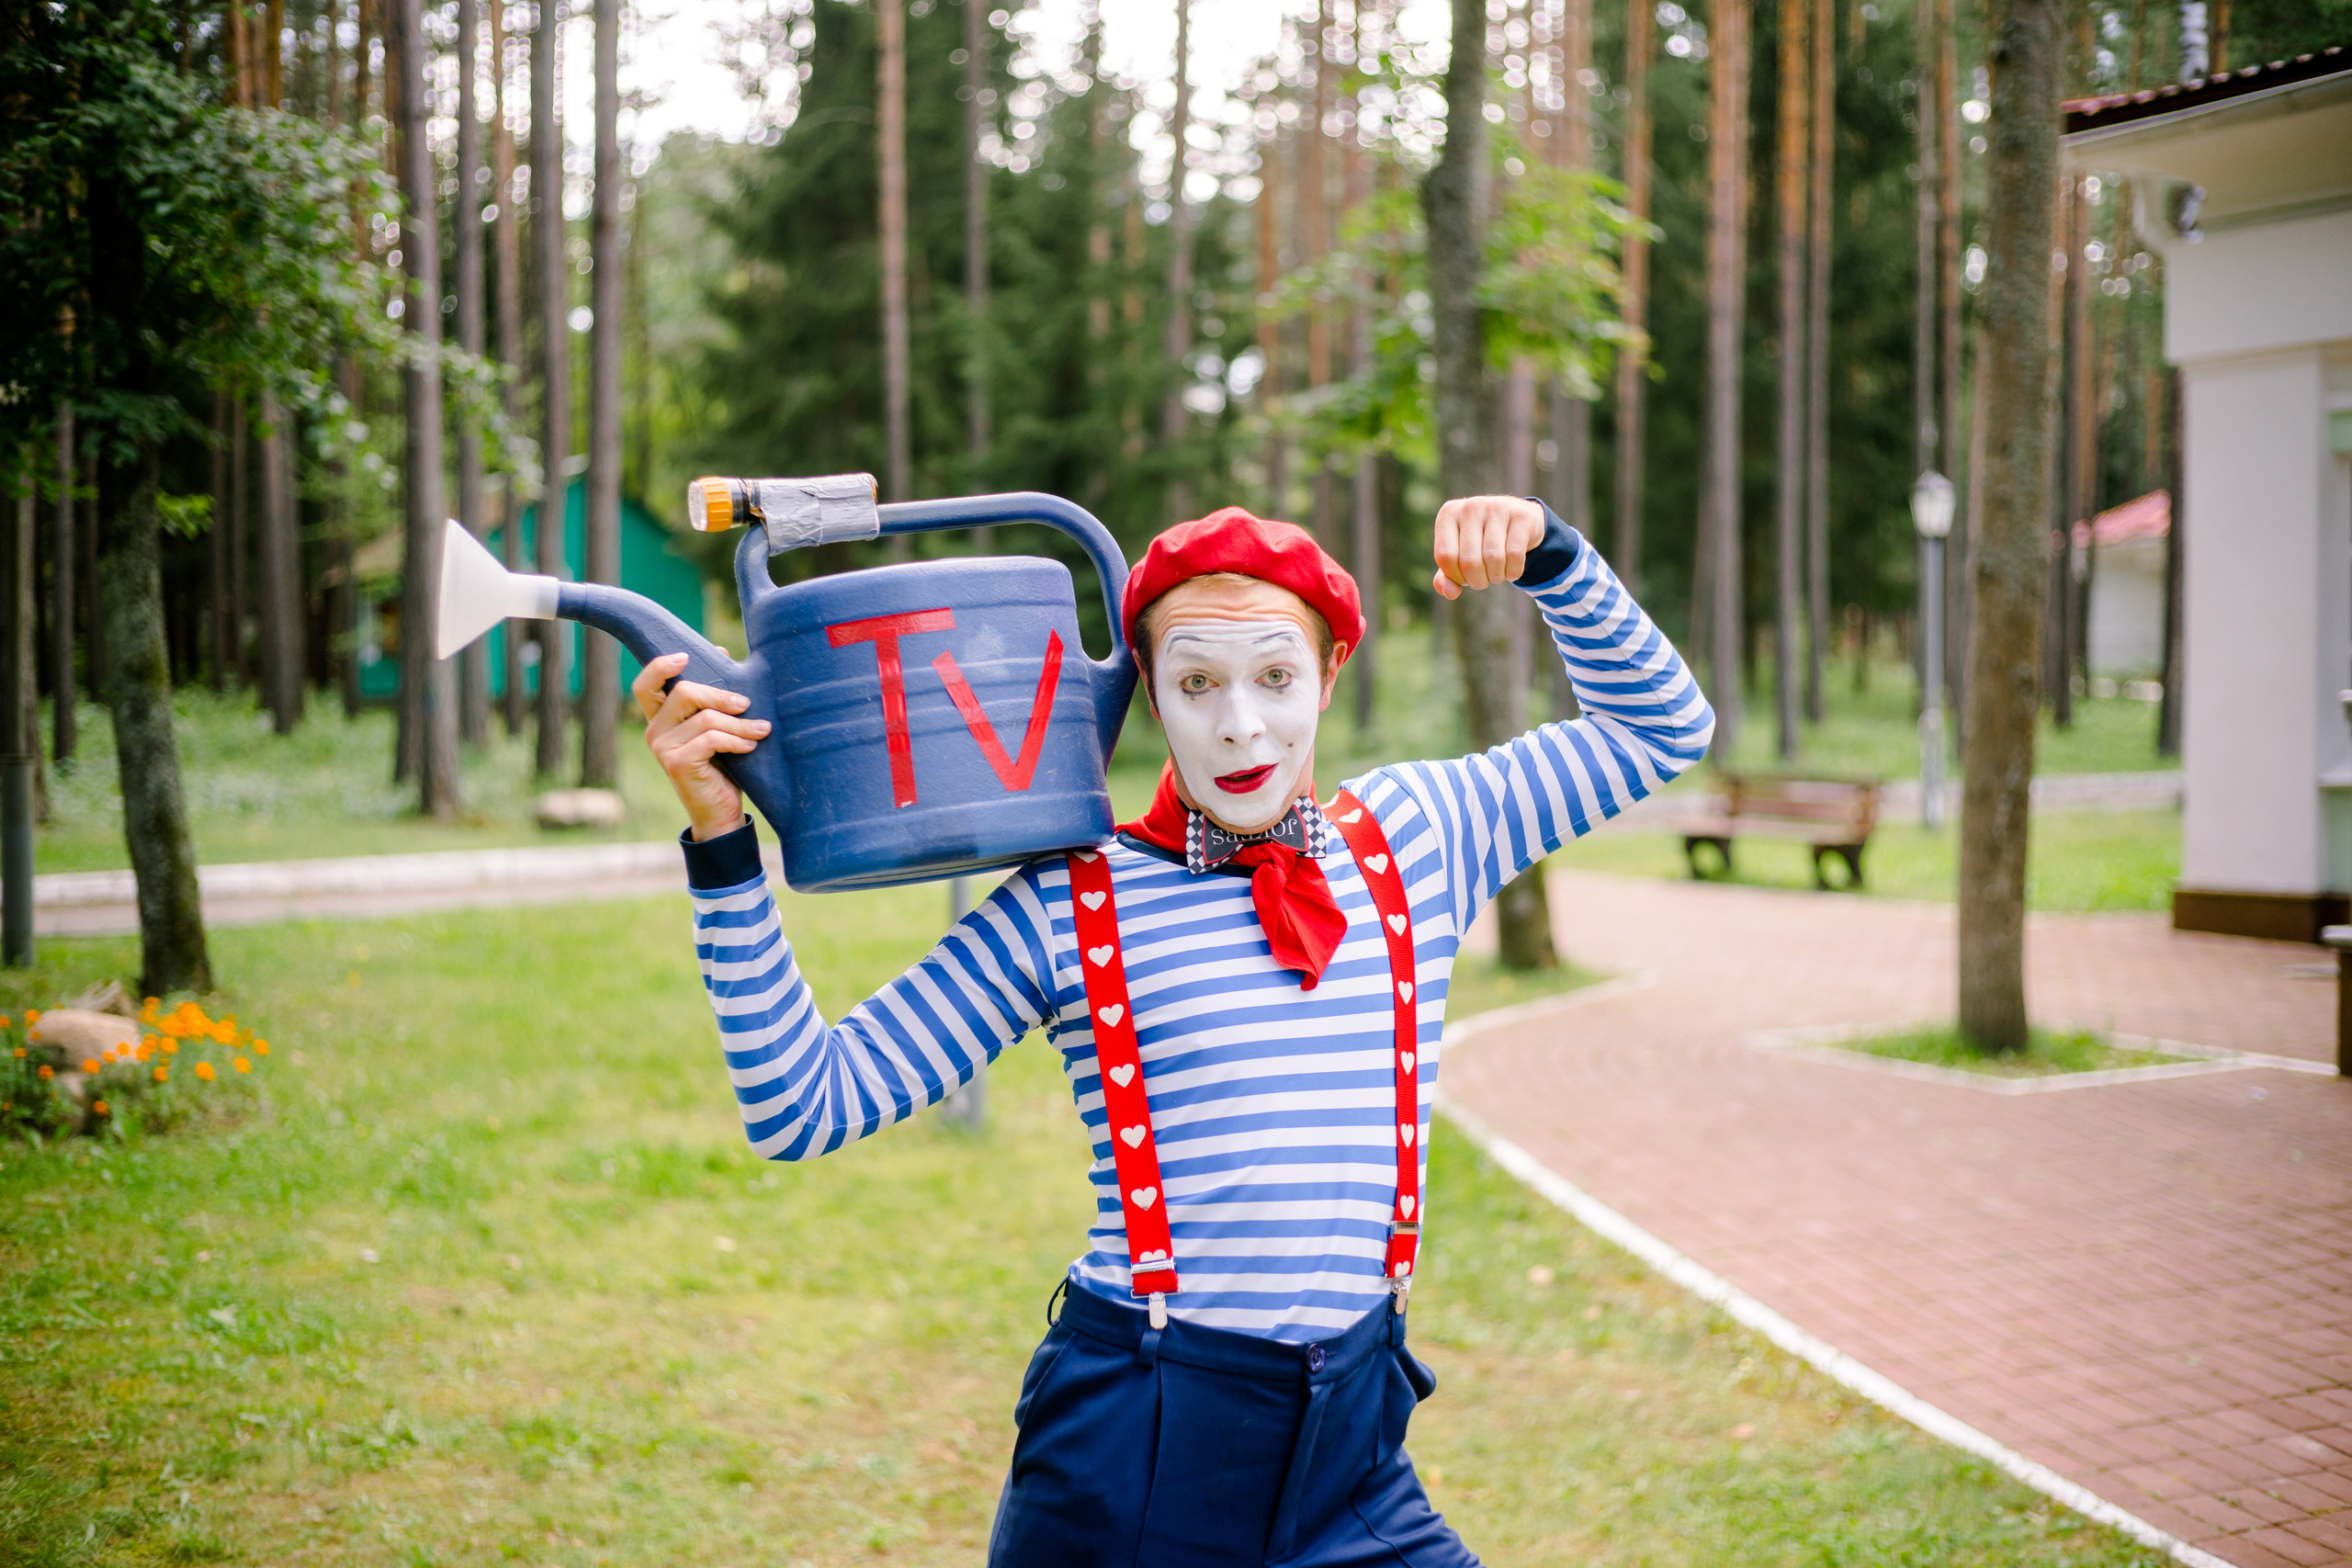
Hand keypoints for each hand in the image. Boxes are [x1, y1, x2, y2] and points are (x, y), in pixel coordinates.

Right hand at [633, 652, 767, 841]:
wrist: (720, 812)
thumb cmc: (723, 766)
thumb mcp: (717, 727)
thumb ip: (713, 697)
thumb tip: (722, 652)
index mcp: (661, 718)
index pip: (645, 685)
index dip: (660, 666)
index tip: (686, 656)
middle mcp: (655, 731)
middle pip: (684, 693)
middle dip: (721, 695)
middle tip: (747, 704)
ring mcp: (662, 748)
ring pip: (705, 718)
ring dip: (739, 723)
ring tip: (761, 730)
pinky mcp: (677, 763)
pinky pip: (711, 739)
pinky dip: (736, 739)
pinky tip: (750, 746)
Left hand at [1431, 496, 1546, 599]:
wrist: (1516, 520)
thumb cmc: (1481, 541)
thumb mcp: (1459, 555)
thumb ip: (1446, 577)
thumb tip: (1449, 593)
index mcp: (1448, 514)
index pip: (1445, 556)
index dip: (1455, 577)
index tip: (1464, 578)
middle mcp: (1471, 506)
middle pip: (1470, 561)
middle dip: (1477, 581)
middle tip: (1483, 580)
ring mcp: (1497, 507)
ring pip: (1493, 559)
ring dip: (1496, 577)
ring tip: (1497, 575)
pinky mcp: (1521, 516)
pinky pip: (1514, 555)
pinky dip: (1513, 572)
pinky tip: (1512, 571)